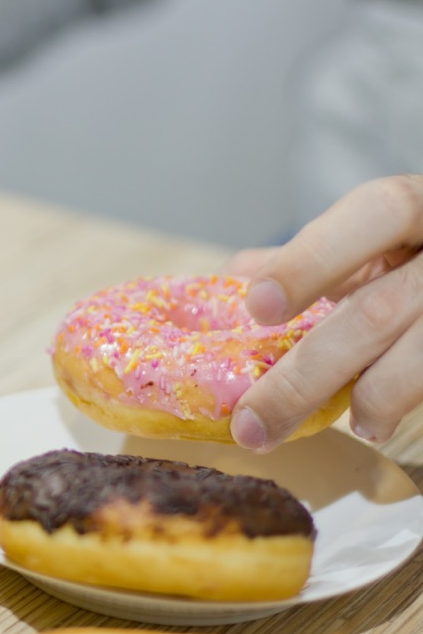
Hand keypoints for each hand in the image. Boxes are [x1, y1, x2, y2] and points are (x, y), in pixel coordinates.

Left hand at [224, 174, 422, 450]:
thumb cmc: (416, 249)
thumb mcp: (370, 236)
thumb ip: (309, 255)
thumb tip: (230, 278)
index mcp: (416, 207)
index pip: (374, 215)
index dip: (312, 260)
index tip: (258, 307)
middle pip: (377, 313)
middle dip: (303, 375)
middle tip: (250, 420)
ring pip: (418, 358)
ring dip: (365, 400)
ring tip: (327, 425)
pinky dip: (397, 407)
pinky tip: (373, 424)